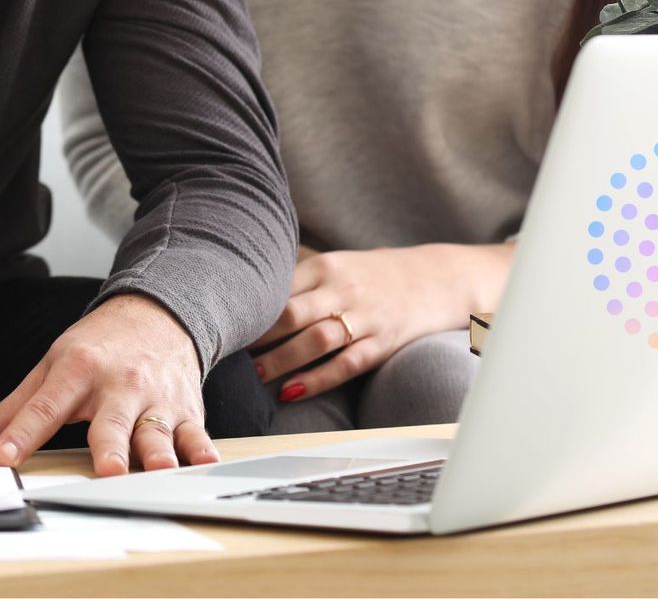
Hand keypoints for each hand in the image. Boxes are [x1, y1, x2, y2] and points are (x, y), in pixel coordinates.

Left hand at [0, 293, 215, 476]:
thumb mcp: (53, 365)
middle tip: (107, 469)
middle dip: (110, 446)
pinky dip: (201, 448)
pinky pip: (194, 431)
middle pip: (111, 422)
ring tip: (158, 469)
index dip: (23, 433)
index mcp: (78, 371)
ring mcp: (154, 398)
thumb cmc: (100, 345)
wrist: (158, 314)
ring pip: (156, 431)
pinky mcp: (185, 409)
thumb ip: (17, 406)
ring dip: (158, 452)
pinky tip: (203, 460)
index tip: (4, 457)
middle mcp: (119, 385)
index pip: (45, 407)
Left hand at [251, 244, 511, 400]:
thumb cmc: (372, 276)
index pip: (278, 287)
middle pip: (293, 313)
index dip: (248, 307)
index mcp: (326, 266)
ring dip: (282, 360)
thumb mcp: (337, 265)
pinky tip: (292, 391)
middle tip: (229, 352)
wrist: (437, 278)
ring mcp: (365, 317)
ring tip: (256, 375)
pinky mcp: (383, 342)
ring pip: (318, 339)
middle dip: (259, 336)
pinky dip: (317, 380)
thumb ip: (298, 282)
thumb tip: (246, 302)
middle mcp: (343, 289)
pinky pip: (346, 364)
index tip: (221, 322)